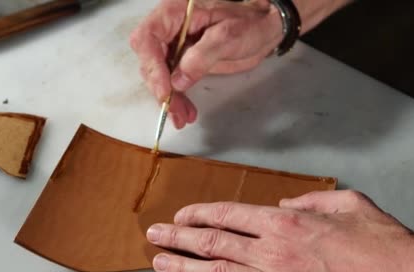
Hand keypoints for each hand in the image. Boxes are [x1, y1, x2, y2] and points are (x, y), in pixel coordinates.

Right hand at [130, 0, 282, 128]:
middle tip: (174, 109)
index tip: (165, 89)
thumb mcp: (228, 36)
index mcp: (176, 13)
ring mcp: (175, 46)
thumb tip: (178, 80)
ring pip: (159, 75)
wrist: (264, 28)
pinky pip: (172, 82)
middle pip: (150, 60)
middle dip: (160, 88)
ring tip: (182, 117)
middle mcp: (170, 29)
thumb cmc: (250, 23)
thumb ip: (202, 56)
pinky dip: (177, 98)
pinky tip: (184, 111)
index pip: (148, 38)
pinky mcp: (183, 62)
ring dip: (168, 99)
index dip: (152, 65)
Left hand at [146, 190, 413, 271]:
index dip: (200, 214)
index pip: (229, 214)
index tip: (182, 217)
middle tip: (155, 236)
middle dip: (178, 237)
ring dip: (182, 267)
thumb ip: (311, 201)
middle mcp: (275, 251)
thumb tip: (286, 204)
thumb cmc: (386, 246)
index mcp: (289, 222)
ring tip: (158, 263)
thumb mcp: (350, 205)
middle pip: (213, 241)